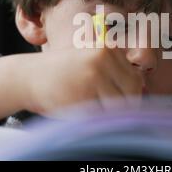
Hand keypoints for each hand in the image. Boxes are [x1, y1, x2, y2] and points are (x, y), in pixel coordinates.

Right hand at [19, 47, 142, 115]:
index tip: (123, 105)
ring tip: (92, 110)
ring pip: (118, 107)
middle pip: (132, 93)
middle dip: (126, 108)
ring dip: (109, 115)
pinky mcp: (81, 95)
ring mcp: (92, 77)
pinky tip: (81, 112)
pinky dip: (94, 121)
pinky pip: (100, 117)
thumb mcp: (91, 62)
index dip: (132, 96)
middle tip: (111, 113)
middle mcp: (102, 59)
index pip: (136, 80)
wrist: (28, 76)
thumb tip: (142, 90)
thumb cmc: (64, 73)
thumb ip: (115, 73)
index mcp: (107, 50)